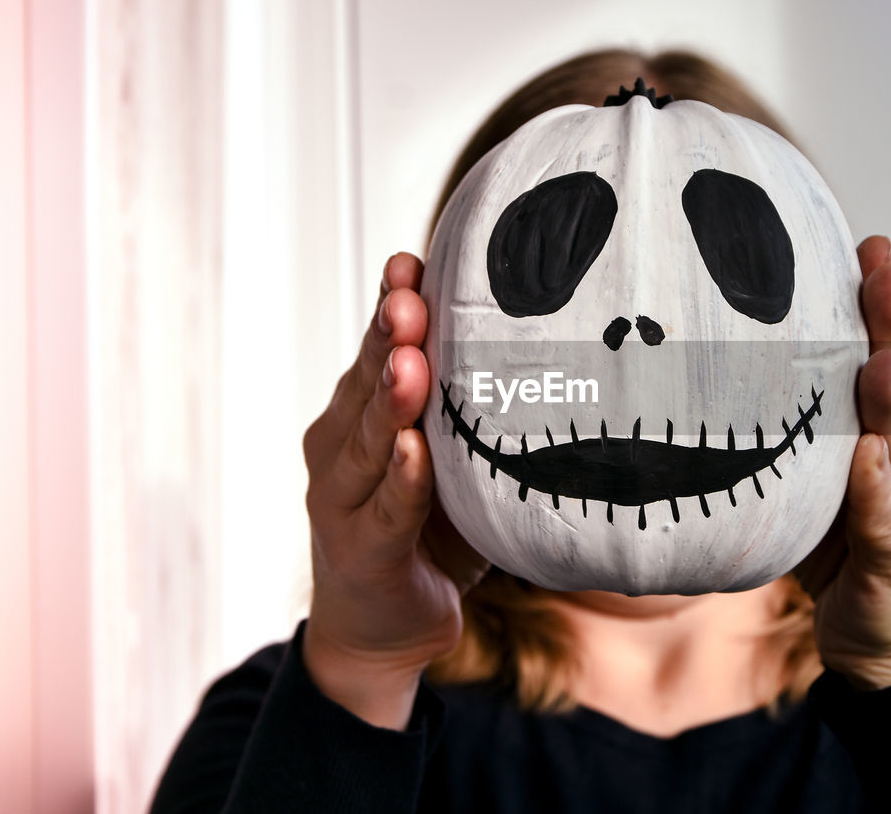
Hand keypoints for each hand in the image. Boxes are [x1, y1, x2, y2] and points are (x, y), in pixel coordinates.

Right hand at [301, 253, 487, 727]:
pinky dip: (401, 479)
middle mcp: (341, 446)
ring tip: (409, 359)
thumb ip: (473, 416)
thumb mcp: (452, 464)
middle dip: (389, 335)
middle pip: (369, 381)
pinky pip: (387, 509)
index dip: (394, 305)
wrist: (382, 629)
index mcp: (363, 415)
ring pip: (371, 438)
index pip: (379, 349)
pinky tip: (412, 451)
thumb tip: (549, 355)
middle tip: (409, 292)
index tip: (413, 261)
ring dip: (391, 398)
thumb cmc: (426, 532)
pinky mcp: (360, 549)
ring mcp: (341, 498)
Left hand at [795, 235, 890, 689]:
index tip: (871, 244)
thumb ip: (809, 416)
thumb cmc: (857, 538)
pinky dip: (878, 488)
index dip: (885, 300)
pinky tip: (868, 458)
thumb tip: (734, 355)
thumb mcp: (831, 466)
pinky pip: (888, 517)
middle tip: (884, 270)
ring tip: (878, 356)